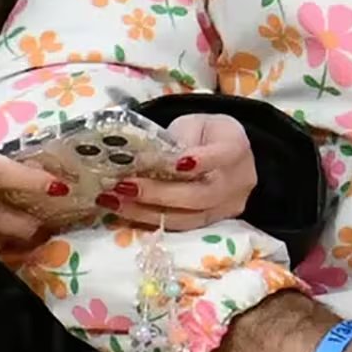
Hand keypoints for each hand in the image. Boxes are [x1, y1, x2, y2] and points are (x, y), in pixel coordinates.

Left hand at [98, 112, 256, 230]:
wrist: (226, 153)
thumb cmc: (205, 134)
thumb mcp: (193, 124)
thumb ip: (177, 140)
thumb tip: (146, 161)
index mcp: (237, 148)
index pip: (220, 157)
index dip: (198, 161)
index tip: (172, 163)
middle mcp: (238, 183)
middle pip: (200, 195)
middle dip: (158, 193)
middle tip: (124, 186)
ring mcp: (227, 208)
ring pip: (188, 218)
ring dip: (146, 212)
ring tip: (114, 202)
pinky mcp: (211, 223)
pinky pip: (181, 226)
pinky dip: (150, 219)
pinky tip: (125, 211)